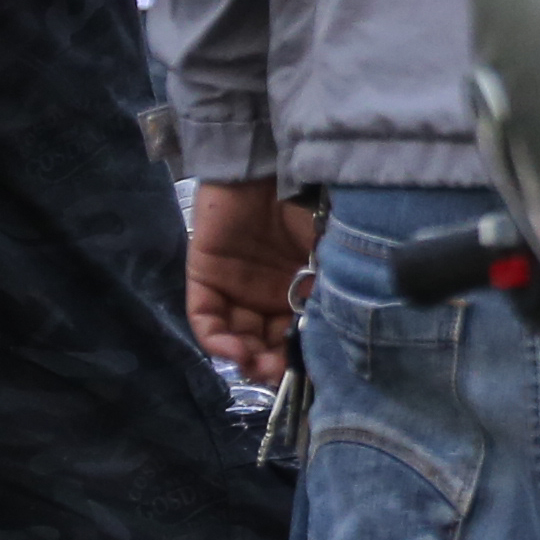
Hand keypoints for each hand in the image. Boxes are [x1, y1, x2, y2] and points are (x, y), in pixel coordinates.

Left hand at [192, 180, 319, 383]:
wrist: (269, 165)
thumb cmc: (311, 204)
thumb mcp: (332, 253)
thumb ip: (329, 292)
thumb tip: (336, 339)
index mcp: (301, 287)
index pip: (297, 333)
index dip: (300, 357)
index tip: (307, 373)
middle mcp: (267, 292)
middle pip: (265, 341)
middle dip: (270, 364)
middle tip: (277, 374)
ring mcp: (234, 287)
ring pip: (235, 336)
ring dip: (244, 357)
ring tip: (255, 365)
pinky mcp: (204, 277)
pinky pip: (205, 319)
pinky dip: (216, 339)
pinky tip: (234, 349)